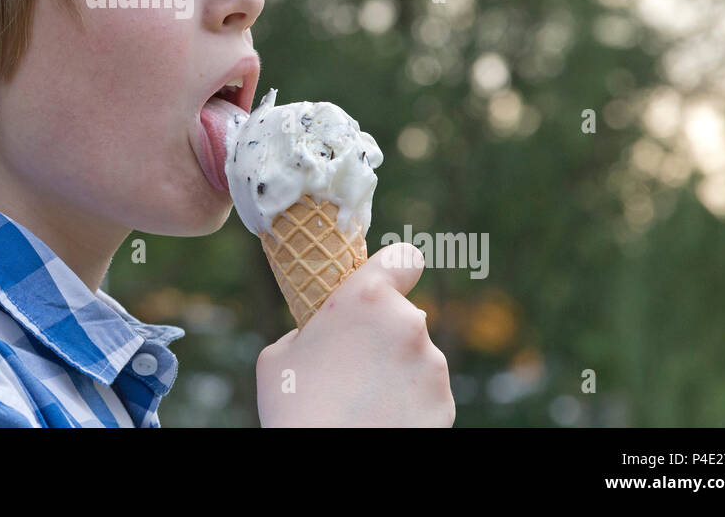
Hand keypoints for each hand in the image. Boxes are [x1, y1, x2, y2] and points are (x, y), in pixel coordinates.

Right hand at [256, 242, 454, 426]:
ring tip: (363, 400)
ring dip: (396, 370)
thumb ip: (309, 330)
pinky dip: (409, 403)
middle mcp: (409, 323)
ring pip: (415, 356)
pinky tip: (380, 419)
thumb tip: (327, 336)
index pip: (403, 258)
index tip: (383, 287)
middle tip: (351, 366)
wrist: (325, 465)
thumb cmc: (295, 408)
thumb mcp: (280, 353)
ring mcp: (432, 365)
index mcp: (367, 298)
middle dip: (383, 335)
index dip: (394, 271)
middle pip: (403, 316)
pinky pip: (426, 392)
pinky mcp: (444, 403)